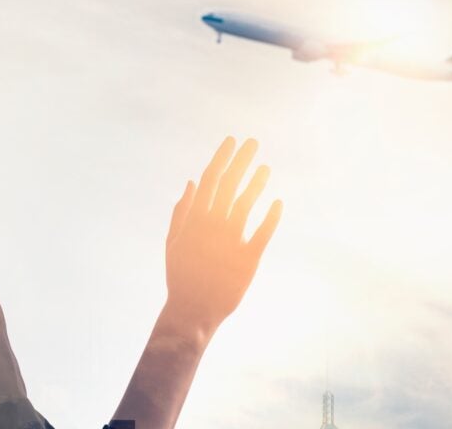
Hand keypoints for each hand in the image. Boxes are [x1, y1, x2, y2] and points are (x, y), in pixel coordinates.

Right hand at [164, 136, 282, 334]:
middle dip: (240, 161)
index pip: (210, 180)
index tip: (231, 142)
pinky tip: (278, 201)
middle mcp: (212, 226)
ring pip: (245, 204)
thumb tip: (190, 182)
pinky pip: (262, 233)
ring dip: (256, 183)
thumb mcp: (173, 241)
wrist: (192, 310)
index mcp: (194, 219)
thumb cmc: (181, 275)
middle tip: (252, 142)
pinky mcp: (247, 259)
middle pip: (228, 185)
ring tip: (266, 167)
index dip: (221, 158)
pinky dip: (271, 217)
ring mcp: (230, 242)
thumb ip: (181, 210)